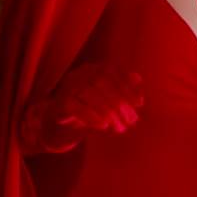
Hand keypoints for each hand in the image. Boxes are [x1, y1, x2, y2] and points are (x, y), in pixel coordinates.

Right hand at [18, 62, 144, 154]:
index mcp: (92, 69)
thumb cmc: (88, 112)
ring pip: (89, 92)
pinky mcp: (58, 103)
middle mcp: (79, 73)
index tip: (139, 104)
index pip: (112, 71)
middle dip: (120, 101)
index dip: (128, 86)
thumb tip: (138, 80)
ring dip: (108, 111)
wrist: (57, 128)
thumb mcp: (109, 102)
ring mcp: (67, 87)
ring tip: (119, 126)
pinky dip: (91, 116)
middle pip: (102, 81)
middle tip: (131, 120)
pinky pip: (75, 106)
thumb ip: (123, 89)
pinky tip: (103, 126)